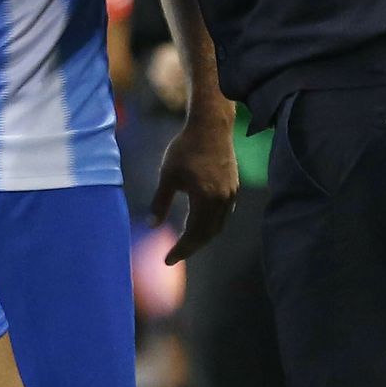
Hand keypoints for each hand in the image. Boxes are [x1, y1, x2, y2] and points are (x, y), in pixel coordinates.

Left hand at [151, 115, 237, 265]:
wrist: (211, 127)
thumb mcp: (168, 176)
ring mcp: (230, 195)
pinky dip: (211, 225)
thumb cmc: (185, 148)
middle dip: (190, 248)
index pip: (193, 234)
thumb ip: (160, 202)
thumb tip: (152, 226)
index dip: (181, 249)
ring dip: (202, 237)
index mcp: (205, 199)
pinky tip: (200, 223)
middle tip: (174, 256)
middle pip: (207, 234)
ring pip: (218, 226)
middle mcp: (222, 201)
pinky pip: (223, 215)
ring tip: (186, 243)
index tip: (167, 260)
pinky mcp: (234, 187)